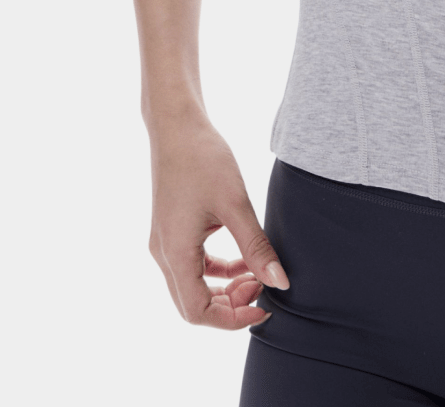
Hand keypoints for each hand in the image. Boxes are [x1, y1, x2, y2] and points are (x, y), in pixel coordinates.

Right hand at [147, 112, 289, 328]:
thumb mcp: (235, 203)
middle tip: (264, 286)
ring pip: (193, 286)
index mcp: (174, 253)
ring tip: (257, 273)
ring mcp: (165, 242)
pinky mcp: (172, 230)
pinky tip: (243, 259)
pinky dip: (218, 270)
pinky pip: (193, 265)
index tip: (265, 305)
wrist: (177, 125)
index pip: (197, 312)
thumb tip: (280, 283)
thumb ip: (256, 246)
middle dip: (230, 305)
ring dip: (225, 288)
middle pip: (193, 304)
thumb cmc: (203, 158)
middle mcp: (164, 254)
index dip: (232, 318)